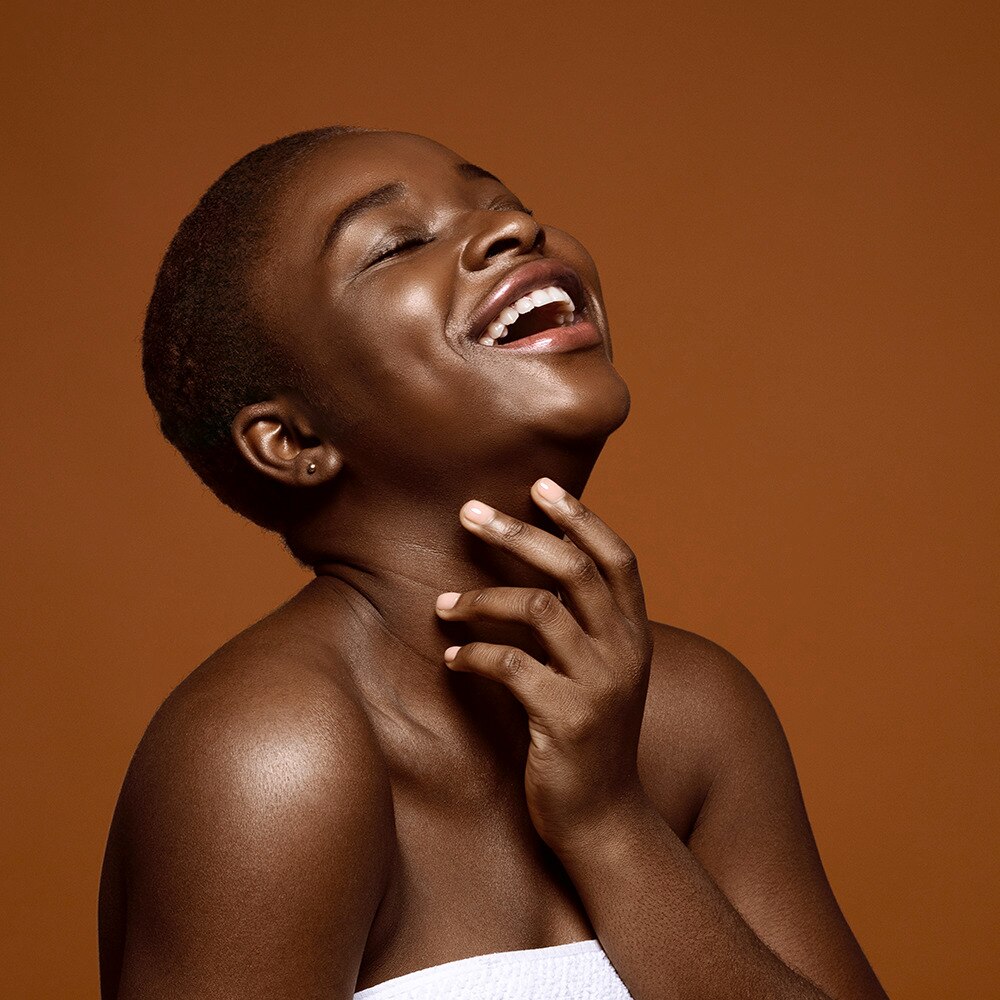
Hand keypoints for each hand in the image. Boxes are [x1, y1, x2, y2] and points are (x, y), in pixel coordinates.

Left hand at [435, 478, 653, 852]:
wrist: (604, 819)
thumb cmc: (588, 736)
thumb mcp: (599, 673)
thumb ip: (582, 624)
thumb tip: (537, 566)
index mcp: (634, 635)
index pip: (617, 558)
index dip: (581, 517)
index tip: (540, 484)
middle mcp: (625, 652)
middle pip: (573, 569)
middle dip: (518, 534)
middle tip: (468, 513)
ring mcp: (600, 686)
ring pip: (539, 610)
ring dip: (481, 599)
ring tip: (442, 603)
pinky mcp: (567, 721)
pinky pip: (512, 666)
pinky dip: (475, 655)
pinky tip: (452, 658)